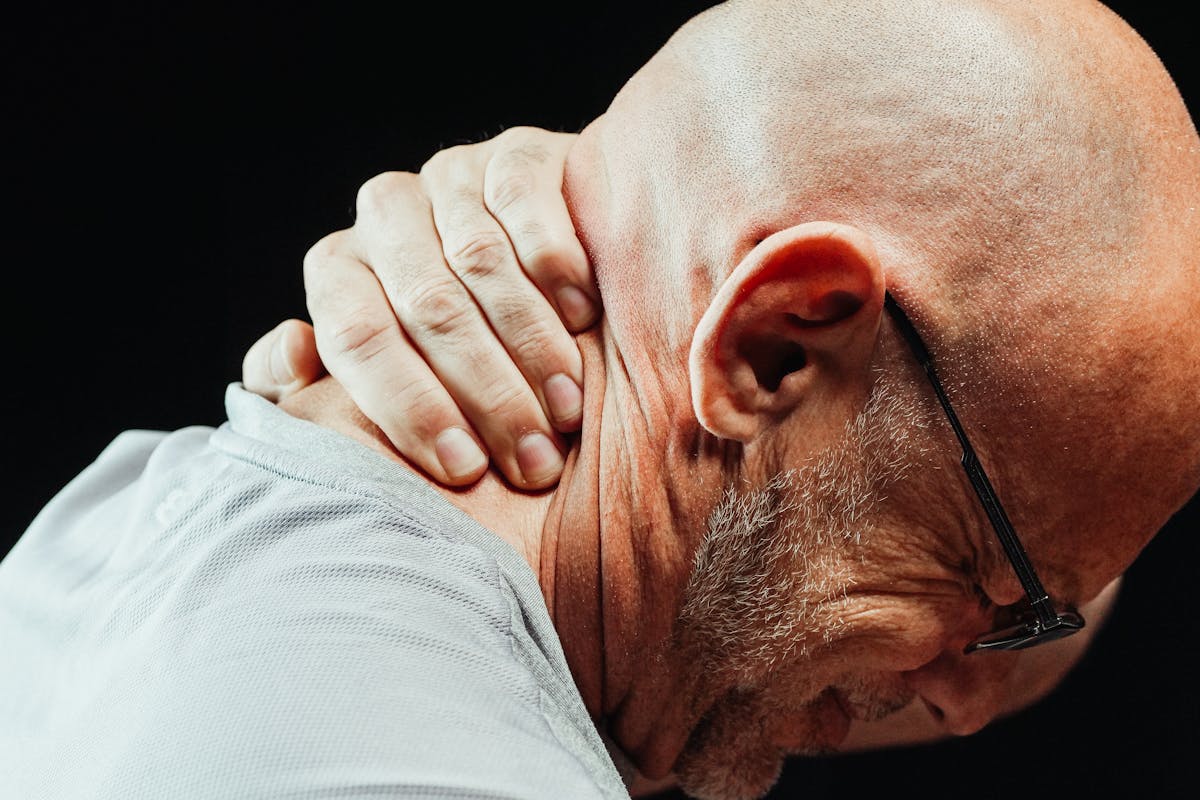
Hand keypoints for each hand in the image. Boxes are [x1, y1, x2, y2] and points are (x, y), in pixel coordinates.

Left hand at [242, 127, 597, 489]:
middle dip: (486, 394)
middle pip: (427, 305)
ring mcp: (450, 179)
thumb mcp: (376, 382)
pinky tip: (582, 317)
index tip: (463, 469)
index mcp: (339, 270)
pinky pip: (523, 199)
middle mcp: (385, 215)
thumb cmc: (450, 361)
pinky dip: (554, 263)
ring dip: (530, 344)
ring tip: (567, 409)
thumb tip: (292, 348)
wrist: (542, 283)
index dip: (408, 406)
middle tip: (532, 460)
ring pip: (479, 259)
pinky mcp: (515, 153)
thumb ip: (307, 386)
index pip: (356, 334)